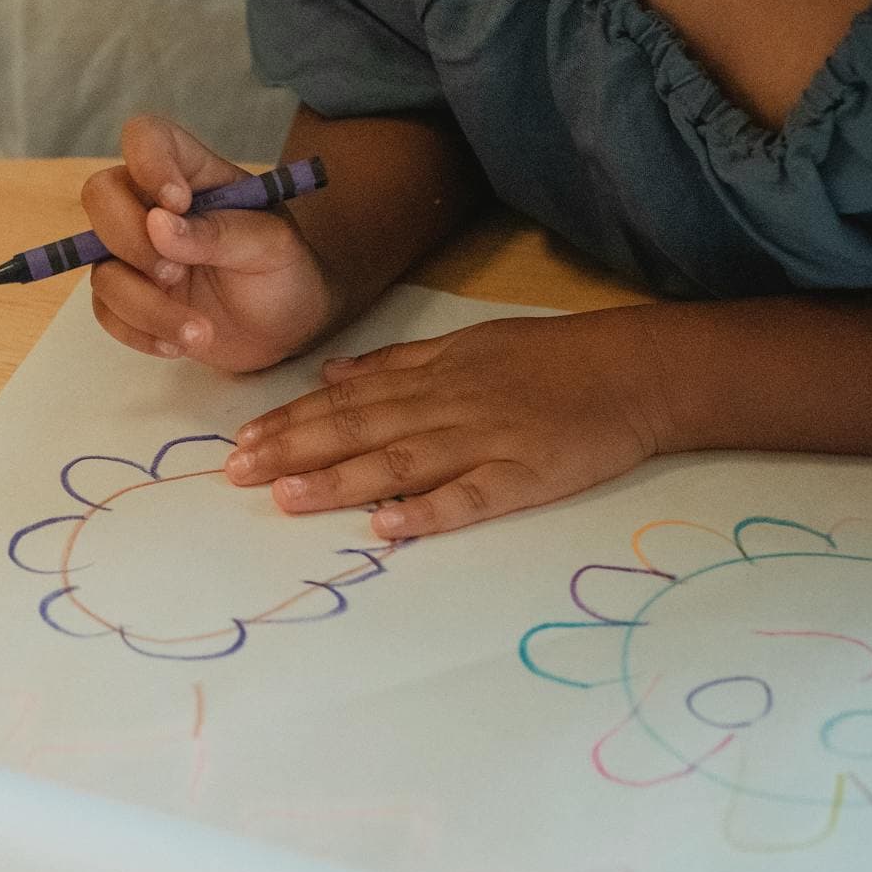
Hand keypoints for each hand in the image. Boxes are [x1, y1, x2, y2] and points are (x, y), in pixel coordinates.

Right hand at [83, 115, 336, 372]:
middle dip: (129, 240)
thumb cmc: (285, 272)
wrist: (288, 330)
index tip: (178, 202)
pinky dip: (140, 333)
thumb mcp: (272, 246)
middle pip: (100, 196)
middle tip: (174, 273)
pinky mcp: (129, 300)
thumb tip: (158, 226)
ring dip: (145, 305)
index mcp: (191, 173)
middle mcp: (151, 207)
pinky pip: (107, 313)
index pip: (145, 137)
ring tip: (199, 331)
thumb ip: (220, 232)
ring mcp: (134, 255)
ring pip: (100, 267)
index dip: (148, 162)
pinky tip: (181, 344)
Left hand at [224, 306, 672, 536]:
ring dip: (340, 480)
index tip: (241, 441)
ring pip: (400, 462)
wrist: (635, 370)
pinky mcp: (524, 477)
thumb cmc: (549, 358)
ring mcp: (485, 442)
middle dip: (293, 452)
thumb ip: (396, 364)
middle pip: (358, 430)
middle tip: (237, 474)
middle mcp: (446, 406)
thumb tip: (331, 375)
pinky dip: (428, 512)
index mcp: (431, 376)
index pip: (345, 402)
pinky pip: (469, 498)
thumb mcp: (466, 344)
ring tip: (288, 498)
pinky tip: (387, 527)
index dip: (290, 422)